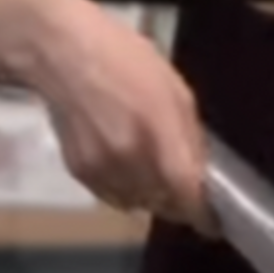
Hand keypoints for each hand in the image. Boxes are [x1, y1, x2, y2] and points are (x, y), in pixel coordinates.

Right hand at [28, 0, 213, 231]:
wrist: (61, 51)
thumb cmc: (124, 58)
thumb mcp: (173, 87)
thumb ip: (190, 134)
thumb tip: (201, 172)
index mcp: (158, 131)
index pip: (186, 194)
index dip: (203, 215)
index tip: (213, 221)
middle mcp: (129, 159)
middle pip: (164, 205)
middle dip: (178, 201)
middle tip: (183, 184)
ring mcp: (101, 169)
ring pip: (138, 205)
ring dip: (151, 196)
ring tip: (151, 167)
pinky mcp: (79, 173)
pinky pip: (113, 196)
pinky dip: (125, 188)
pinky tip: (125, 161)